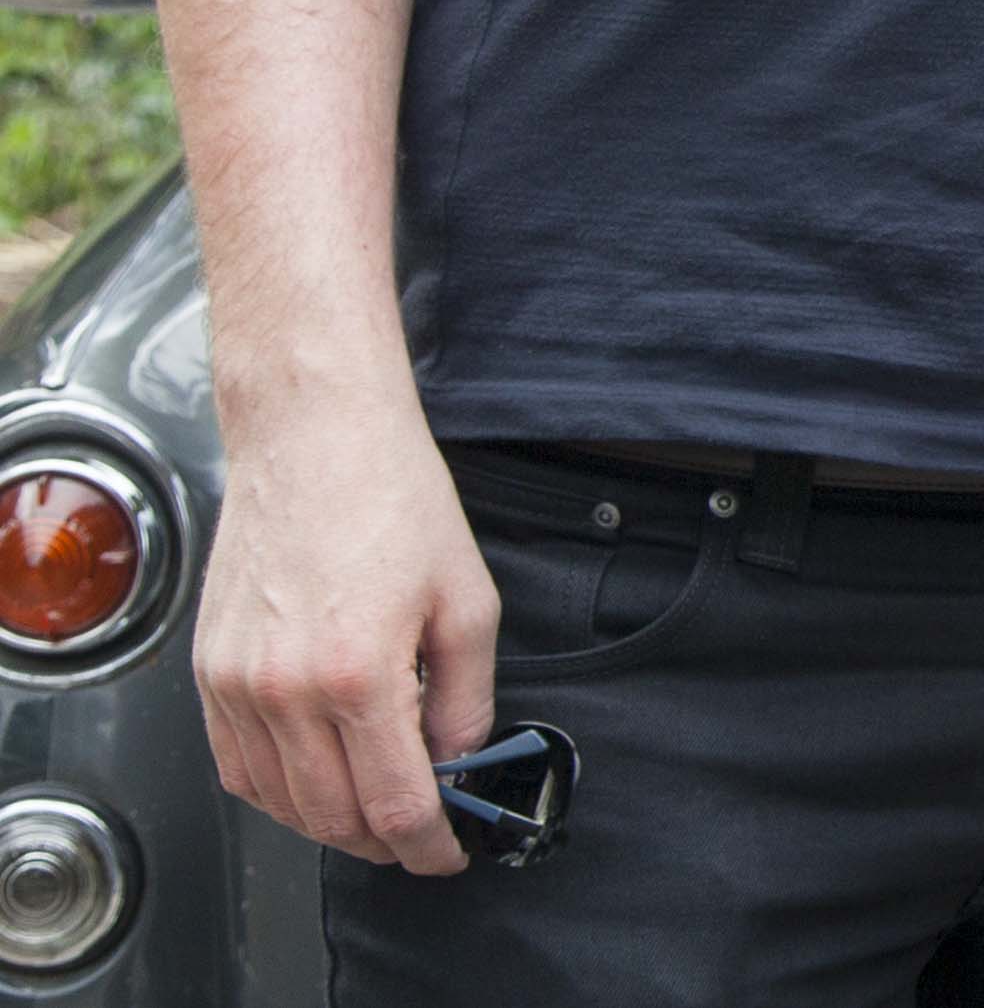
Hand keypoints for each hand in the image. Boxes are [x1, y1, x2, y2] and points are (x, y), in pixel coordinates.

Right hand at [192, 394, 497, 874]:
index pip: (394, 802)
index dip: (430, 844)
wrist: (313, 440)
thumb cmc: (392, 499)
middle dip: (384, 841)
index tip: (450, 853)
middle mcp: (283, 690)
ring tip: (375, 812)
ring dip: (329, 823)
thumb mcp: (466, 600)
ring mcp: (236, 685)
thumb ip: (466, 695)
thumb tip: (460, 757)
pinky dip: (277, 791)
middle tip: (421, 838)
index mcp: (357, 674)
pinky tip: (315, 780)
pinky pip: (236, 768)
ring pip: (278, 802)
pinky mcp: (208, 673)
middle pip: (333, 816)